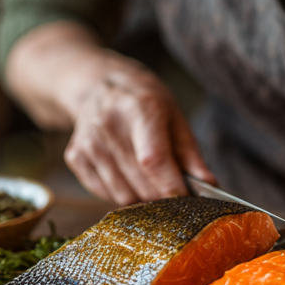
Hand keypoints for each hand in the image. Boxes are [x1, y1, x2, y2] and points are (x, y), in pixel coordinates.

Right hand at [61, 53, 215, 205]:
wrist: (99, 84)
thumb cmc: (143, 101)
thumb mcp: (174, 115)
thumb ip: (190, 153)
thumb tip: (209, 184)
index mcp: (139, 109)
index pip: (153, 159)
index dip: (171, 185)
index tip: (187, 200)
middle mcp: (109, 125)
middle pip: (139, 182)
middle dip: (162, 196)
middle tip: (173, 188)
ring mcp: (89, 142)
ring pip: (122, 195)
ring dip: (142, 198)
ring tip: (150, 179)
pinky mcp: (75, 156)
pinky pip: (104, 193)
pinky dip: (121, 192)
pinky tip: (127, 173)